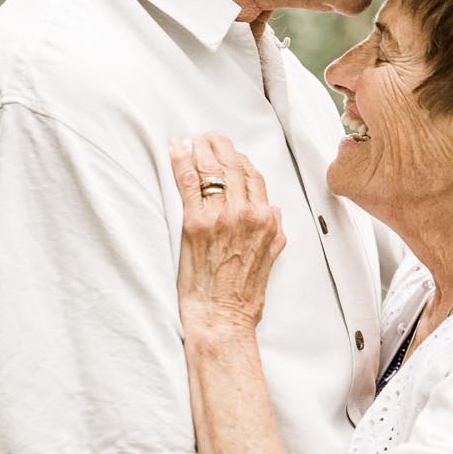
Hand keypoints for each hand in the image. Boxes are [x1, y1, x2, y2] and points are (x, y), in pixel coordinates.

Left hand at [170, 132, 285, 336]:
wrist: (222, 317)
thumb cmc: (244, 294)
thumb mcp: (272, 258)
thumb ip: (275, 232)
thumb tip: (273, 211)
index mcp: (267, 220)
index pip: (254, 177)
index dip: (240, 159)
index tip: (228, 151)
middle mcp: (248, 214)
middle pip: (233, 167)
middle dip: (220, 147)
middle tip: (208, 136)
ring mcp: (221, 217)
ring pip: (212, 170)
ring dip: (201, 149)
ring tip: (193, 139)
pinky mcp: (196, 224)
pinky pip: (188, 183)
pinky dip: (181, 161)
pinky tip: (176, 147)